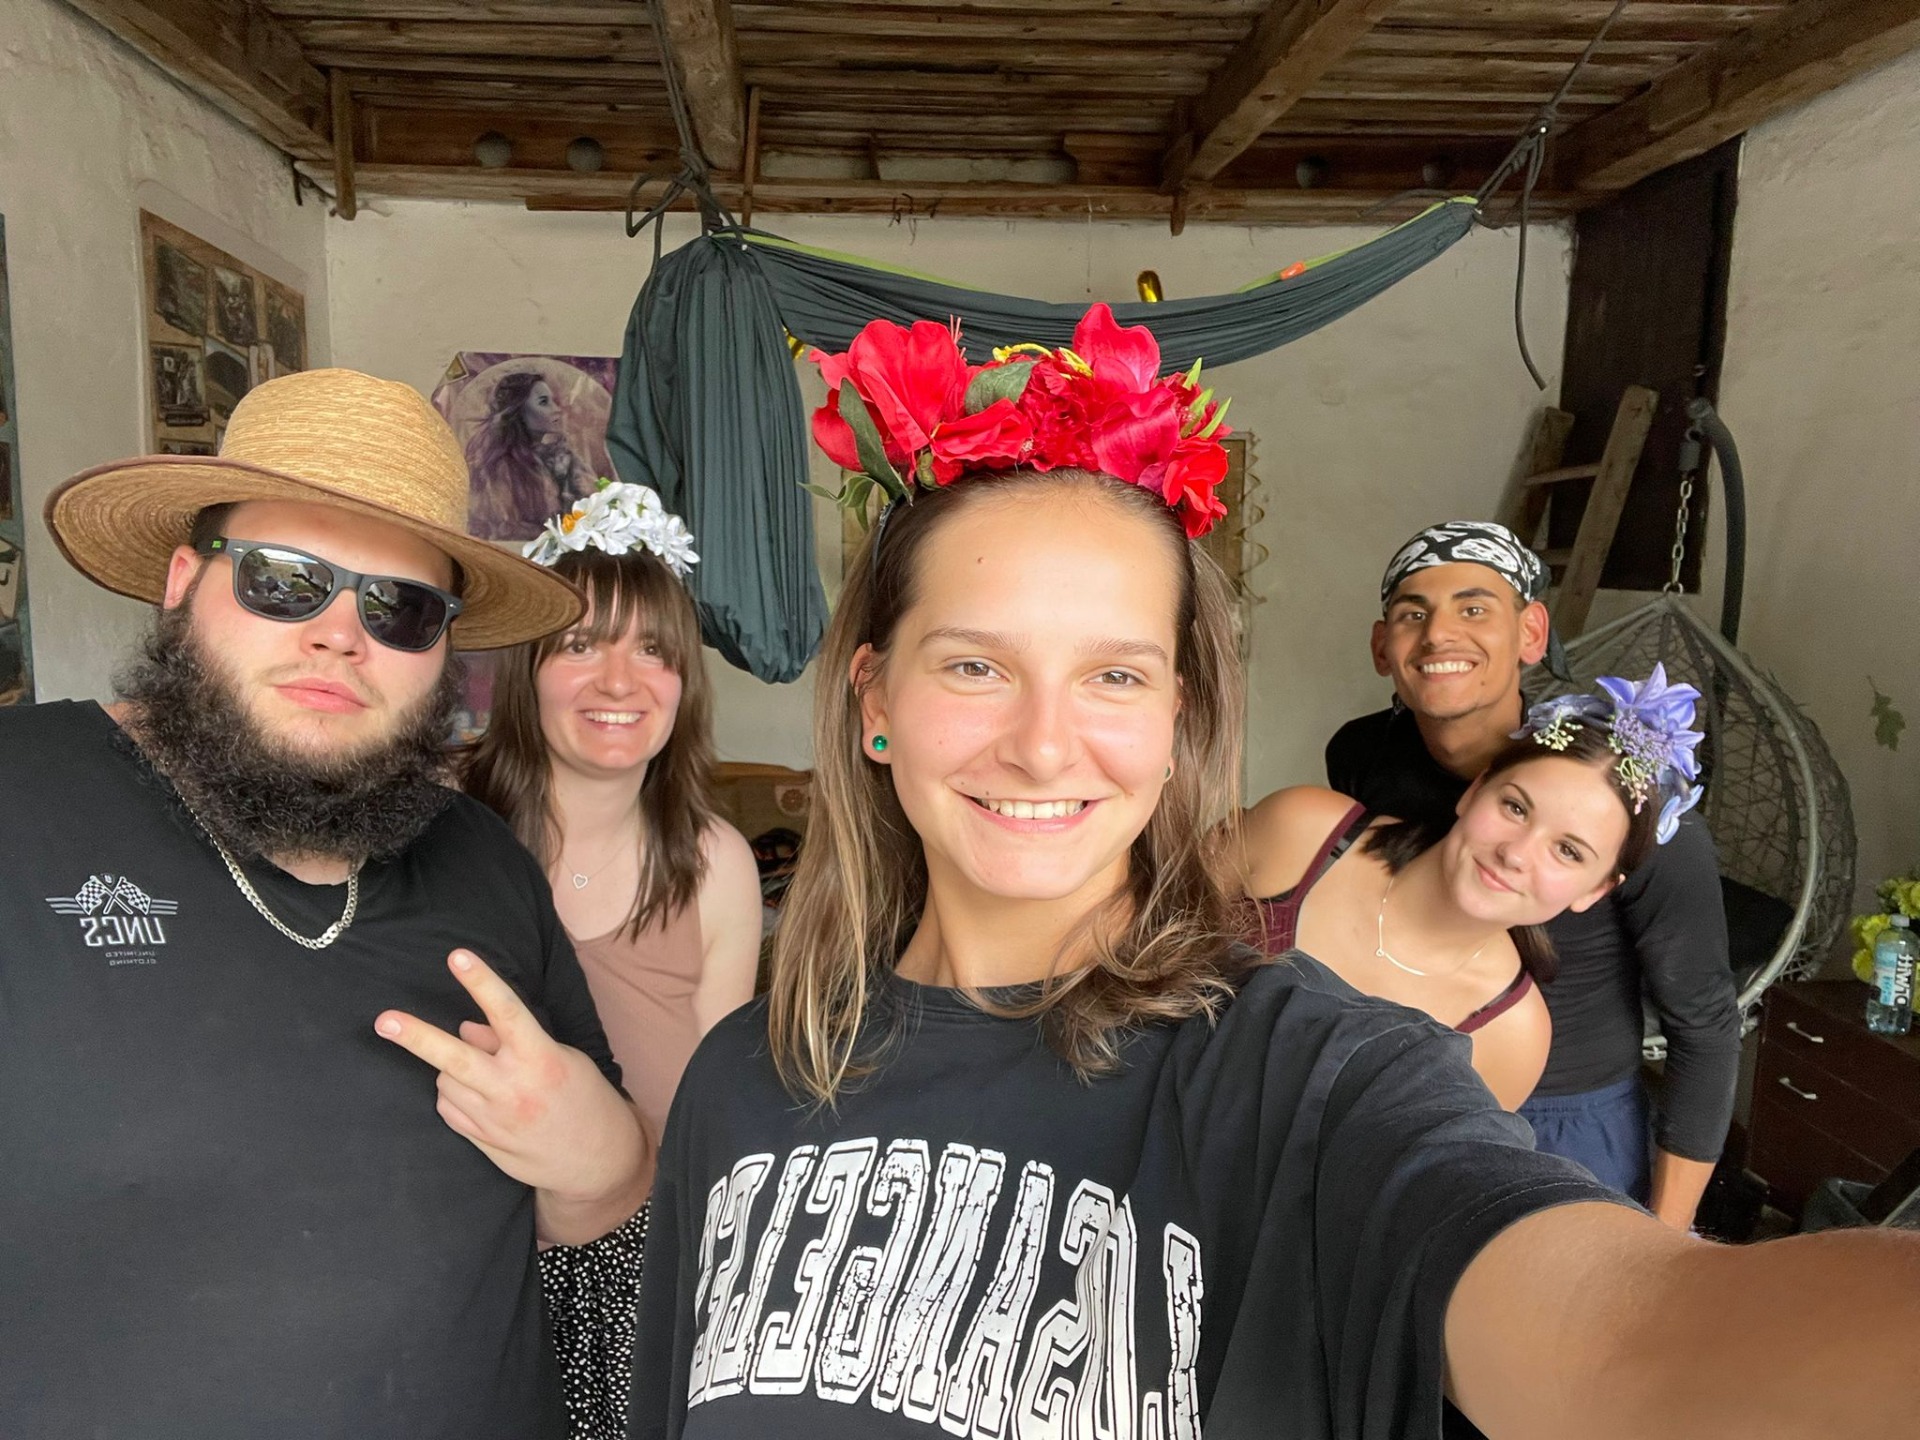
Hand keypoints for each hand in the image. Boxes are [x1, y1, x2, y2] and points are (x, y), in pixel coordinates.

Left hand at [375, 949, 644, 1206]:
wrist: (593, 1160)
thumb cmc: (582, 1098)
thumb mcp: (561, 1058)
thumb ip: (512, 1043)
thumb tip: (466, 1028)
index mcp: (541, 1059)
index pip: (506, 1012)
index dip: (481, 981)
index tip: (457, 956)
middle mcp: (513, 1089)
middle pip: (454, 1058)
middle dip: (416, 1038)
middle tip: (384, 1021)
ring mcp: (493, 1119)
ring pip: (446, 1080)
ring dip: (452, 1068)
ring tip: (482, 1072)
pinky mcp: (481, 1141)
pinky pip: (448, 1107)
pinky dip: (454, 1094)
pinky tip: (478, 1096)